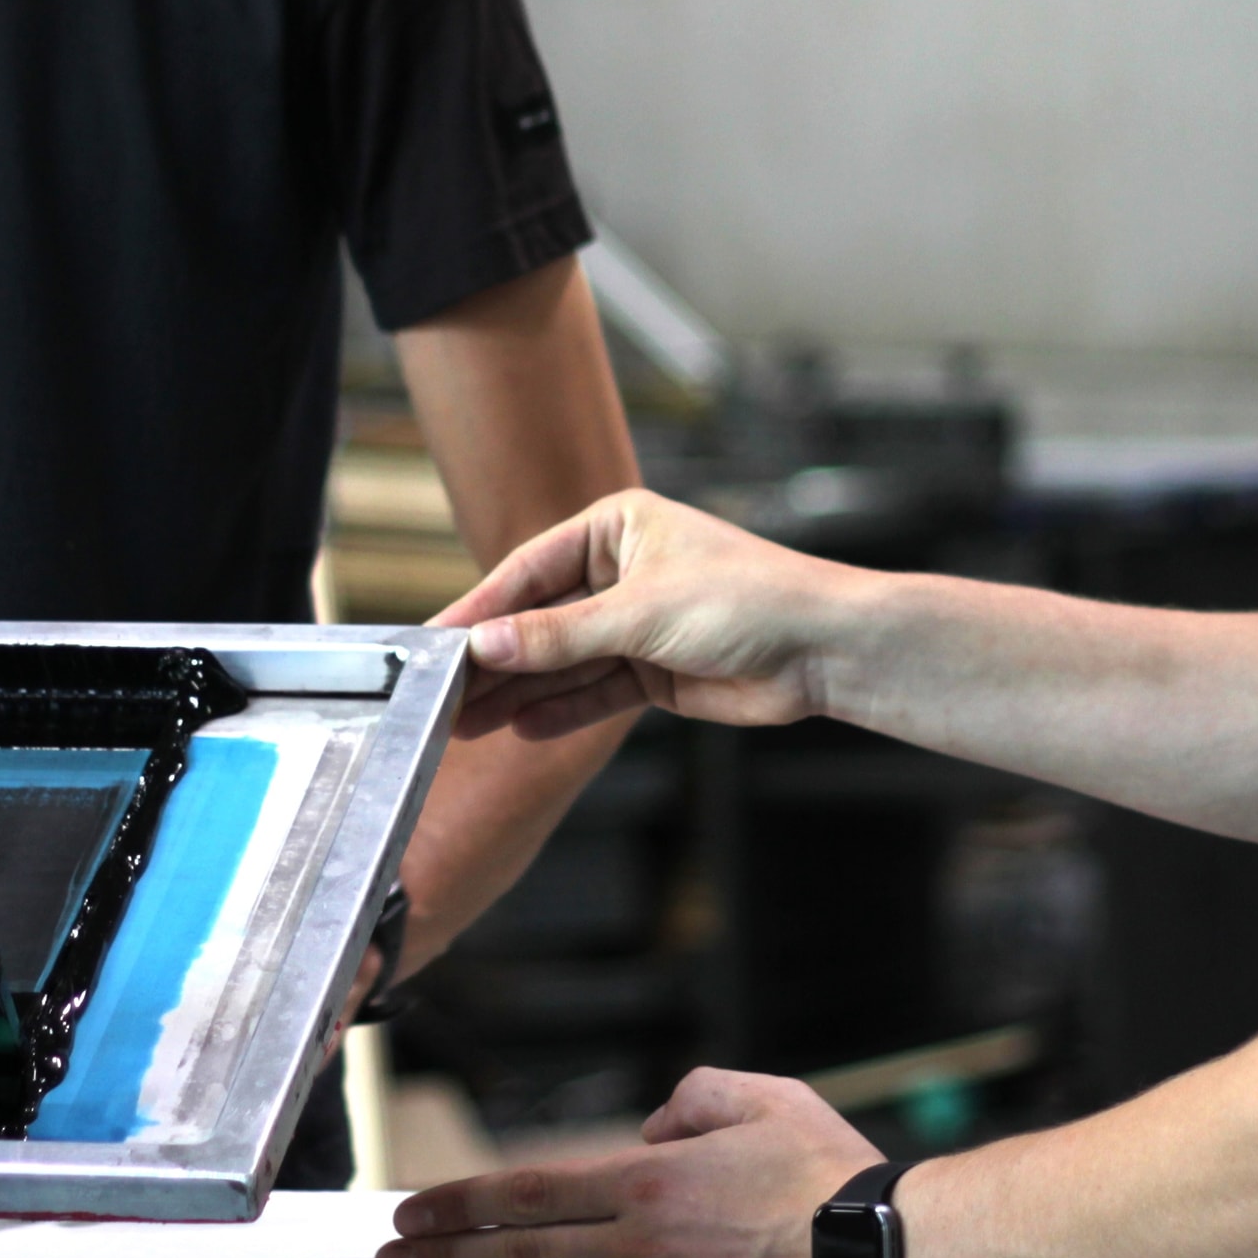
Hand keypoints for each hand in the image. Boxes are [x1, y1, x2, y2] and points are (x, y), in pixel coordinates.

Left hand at [371, 1068, 881, 1257]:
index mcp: (652, 1179)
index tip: (415, 1211)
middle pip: (519, 1252)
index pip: (527, 1192)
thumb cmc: (829, 1179)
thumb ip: (694, 1097)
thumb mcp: (761, 1097)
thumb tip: (655, 1126)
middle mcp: (643, 1244)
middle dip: (444, 1256)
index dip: (460, 1203)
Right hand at [432, 490, 858, 740]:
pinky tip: (520, 729)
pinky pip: (593, 692)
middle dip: (496, 659)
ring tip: (465, 723)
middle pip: (540, 619)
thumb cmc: (748, 600)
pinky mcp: (654, 671)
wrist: (823, 649)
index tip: (435, 640)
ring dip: (519, 692)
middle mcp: (622, 571)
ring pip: (562, 661)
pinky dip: (560, 711)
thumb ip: (559, 637)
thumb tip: (486, 647)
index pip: (529, 570)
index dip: (481, 608)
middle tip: (442, 694)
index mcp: (616, 528)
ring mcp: (637, 624)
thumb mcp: (639, 614)